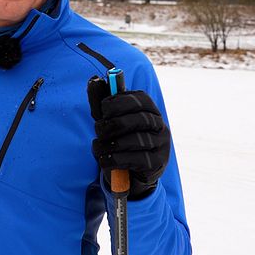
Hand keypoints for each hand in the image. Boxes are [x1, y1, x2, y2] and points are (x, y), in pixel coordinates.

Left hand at [87, 77, 170, 199]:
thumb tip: (93, 80)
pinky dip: (114, 159)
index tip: (104, 109)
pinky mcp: (157, 164)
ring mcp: (161, 146)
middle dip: (113, 124)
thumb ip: (101, 102)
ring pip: (135, 141)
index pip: (141, 99)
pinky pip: (134, 160)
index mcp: (151, 111)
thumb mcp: (110, 122)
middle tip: (99, 130)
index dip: (120, 102)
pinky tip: (105, 160)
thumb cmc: (120, 141)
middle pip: (139, 120)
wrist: (132, 174)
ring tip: (99, 147)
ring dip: (110, 144)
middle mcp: (161, 127)